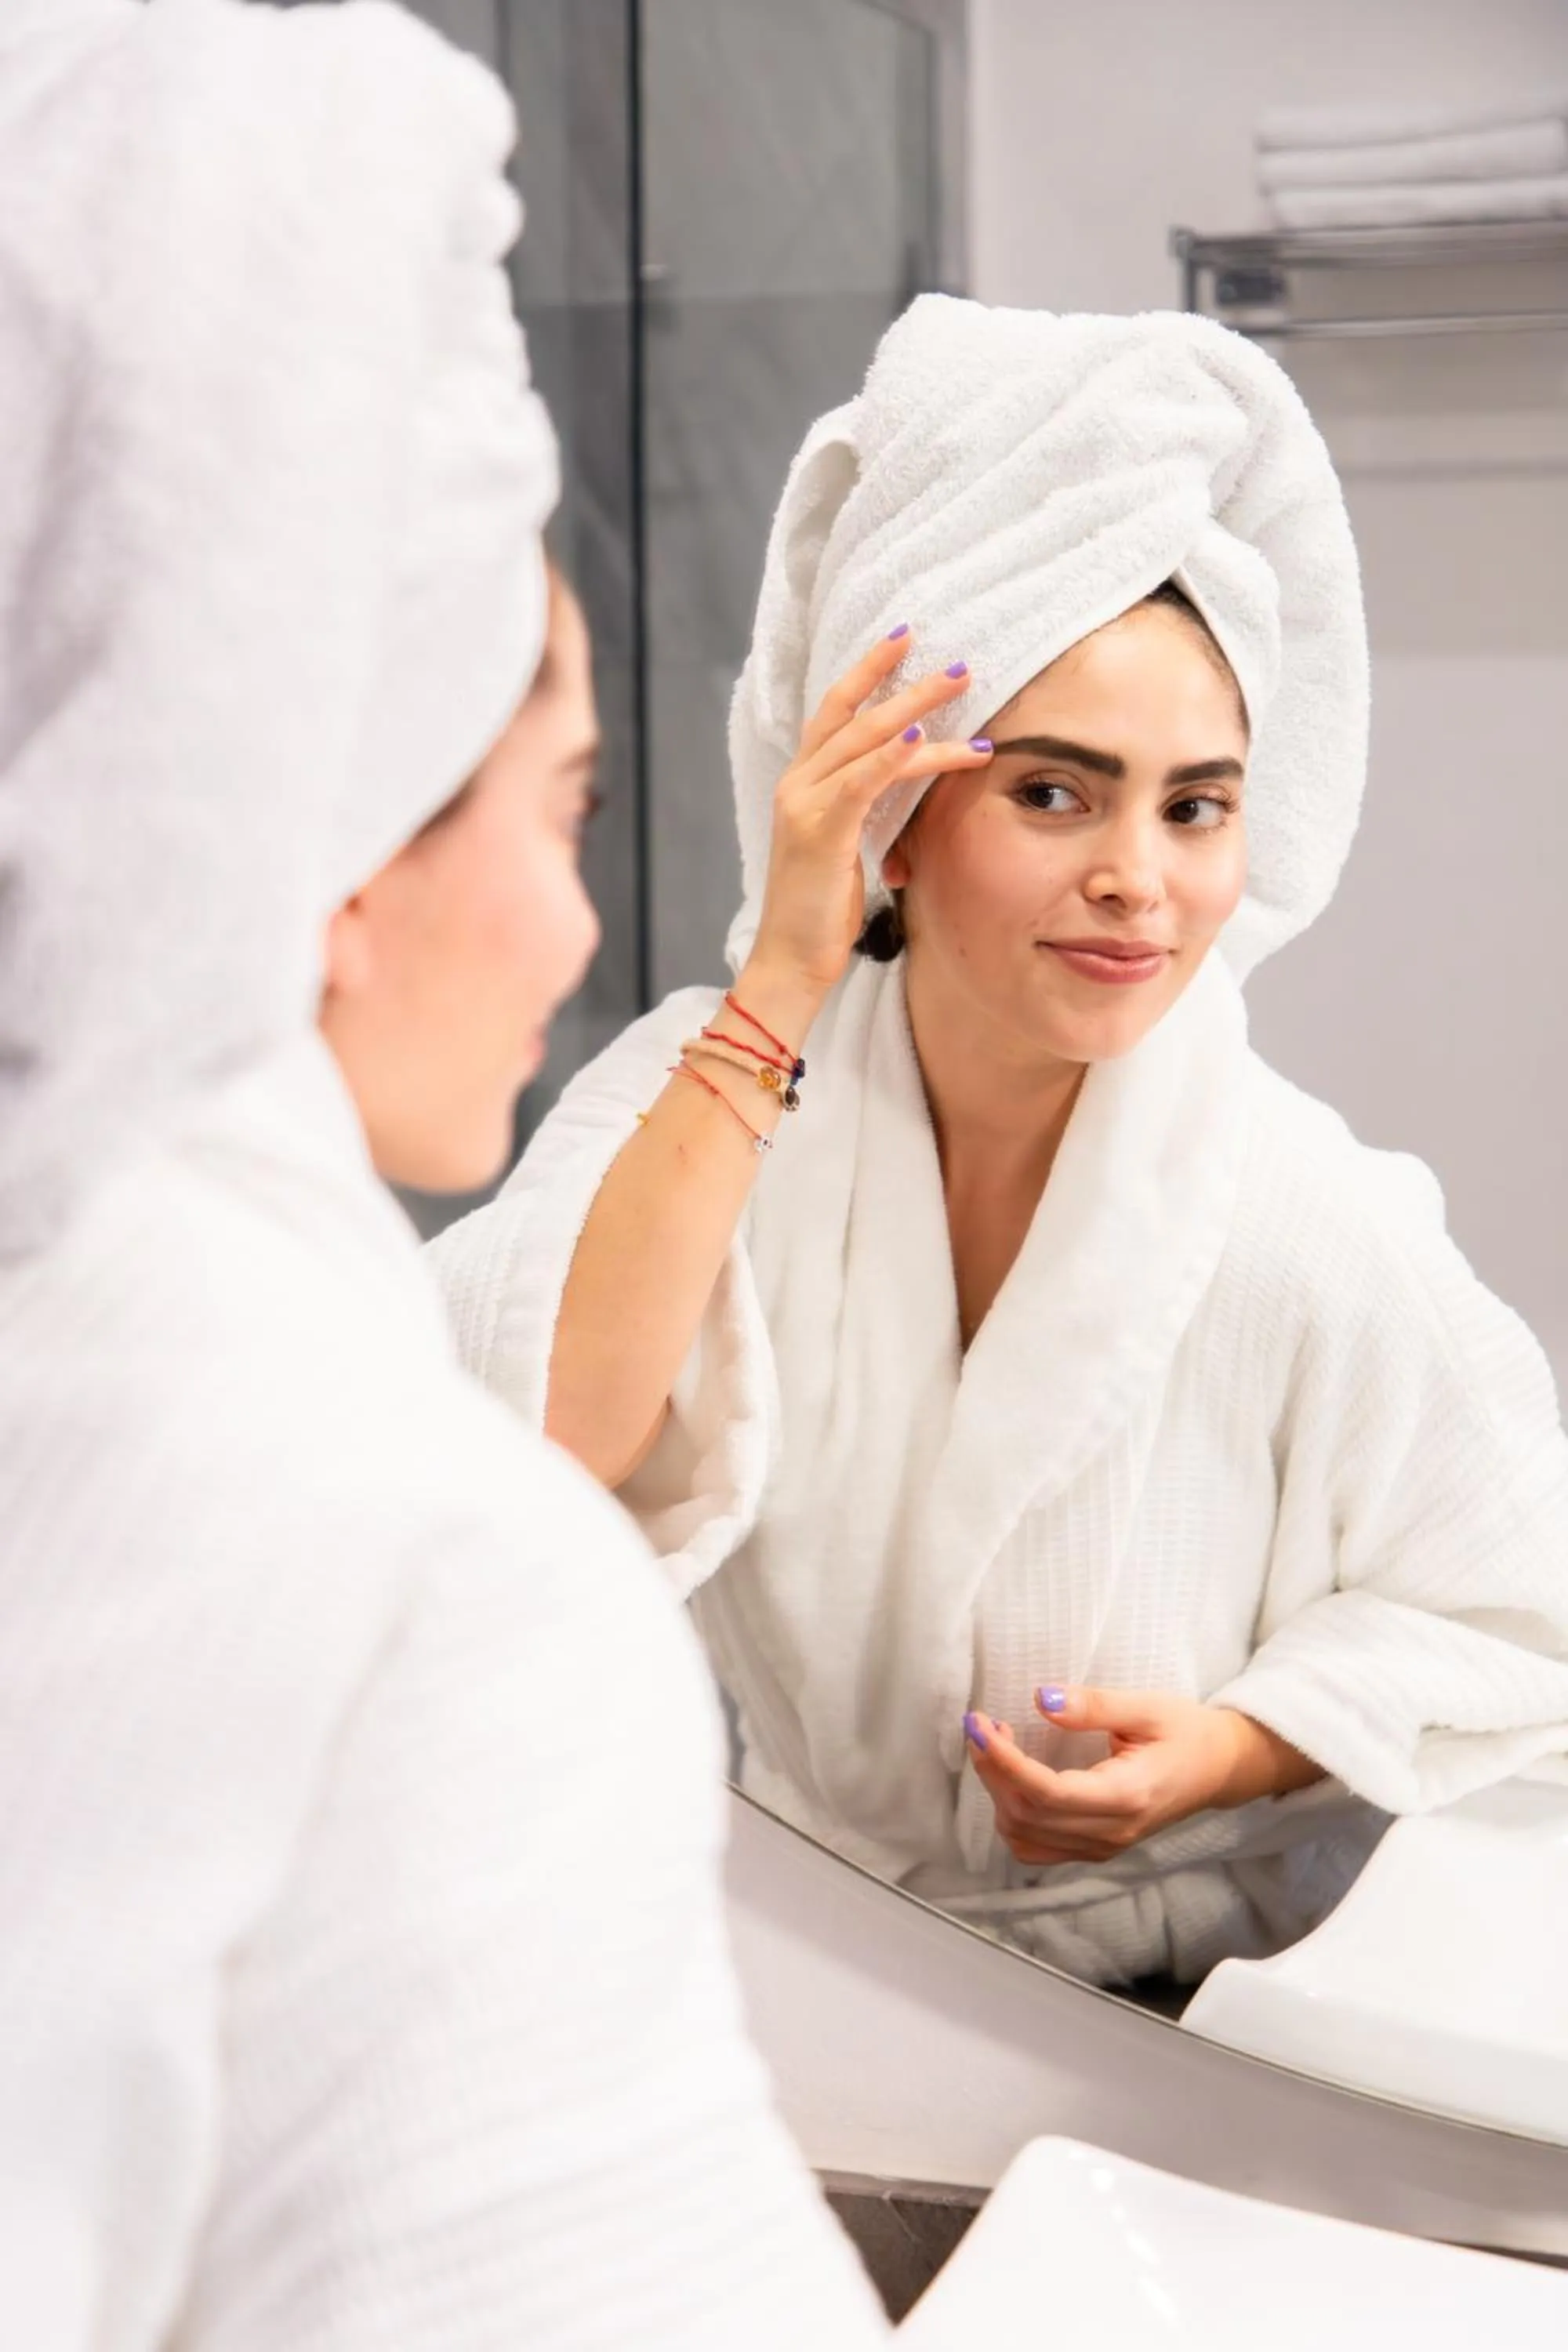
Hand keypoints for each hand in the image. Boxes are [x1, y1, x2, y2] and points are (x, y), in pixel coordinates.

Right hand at [746, 630, 991, 1002]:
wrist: (792, 957)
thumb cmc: (823, 909)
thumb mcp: (848, 846)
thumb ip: (868, 807)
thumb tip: (910, 781)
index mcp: (801, 782)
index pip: (835, 711)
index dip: (868, 672)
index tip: (905, 641)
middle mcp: (797, 782)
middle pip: (852, 712)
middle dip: (905, 681)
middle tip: (958, 662)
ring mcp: (804, 804)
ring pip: (864, 739)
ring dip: (917, 710)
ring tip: (961, 690)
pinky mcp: (820, 831)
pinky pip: (862, 782)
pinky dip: (893, 757)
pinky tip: (923, 739)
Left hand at [964, 1685, 1323, 1865]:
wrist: (1221, 1769)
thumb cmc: (1187, 1732)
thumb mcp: (1147, 1707)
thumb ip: (1093, 1705)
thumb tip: (1041, 1699)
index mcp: (1126, 1797)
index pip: (1046, 1793)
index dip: (1003, 1761)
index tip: (978, 1723)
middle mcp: (1111, 1833)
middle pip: (1027, 1816)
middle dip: (991, 1770)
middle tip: (981, 1724)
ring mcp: (1103, 1847)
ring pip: (1026, 1838)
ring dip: (997, 1793)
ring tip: (995, 1746)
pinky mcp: (1097, 1848)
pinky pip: (1038, 1847)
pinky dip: (1013, 1816)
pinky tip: (1013, 1778)